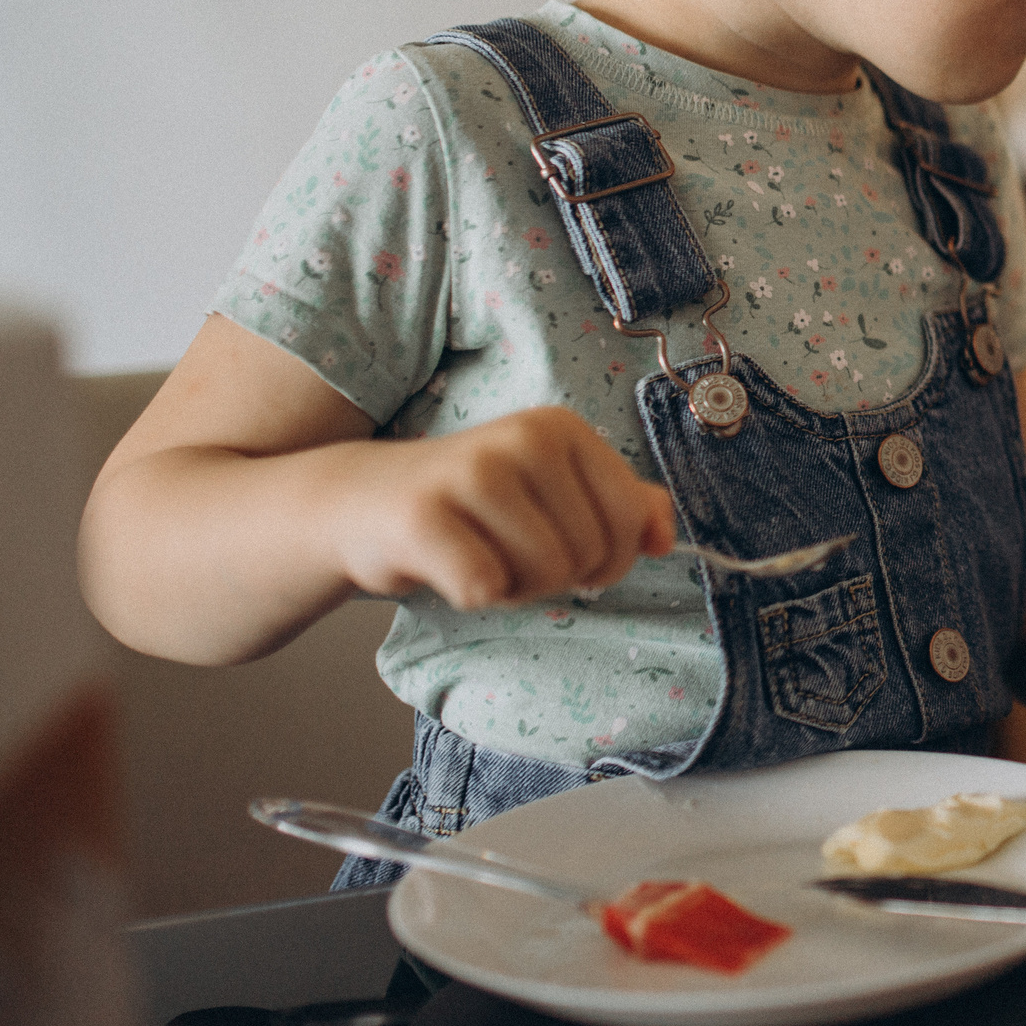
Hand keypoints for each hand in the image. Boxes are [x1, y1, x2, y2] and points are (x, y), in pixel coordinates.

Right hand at [328, 406, 673, 611]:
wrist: (361, 503)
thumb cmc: (471, 506)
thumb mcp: (553, 492)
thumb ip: (620, 505)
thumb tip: (664, 537)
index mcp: (562, 429)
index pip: (629, 519)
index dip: (610, 559)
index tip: (575, 557)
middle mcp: (523, 439)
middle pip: (588, 553)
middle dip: (554, 576)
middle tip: (508, 555)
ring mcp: (472, 472)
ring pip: (544, 573)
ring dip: (515, 588)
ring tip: (479, 557)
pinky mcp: (425, 515)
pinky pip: (486, 588)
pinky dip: (472, 595)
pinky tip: (446, 567)